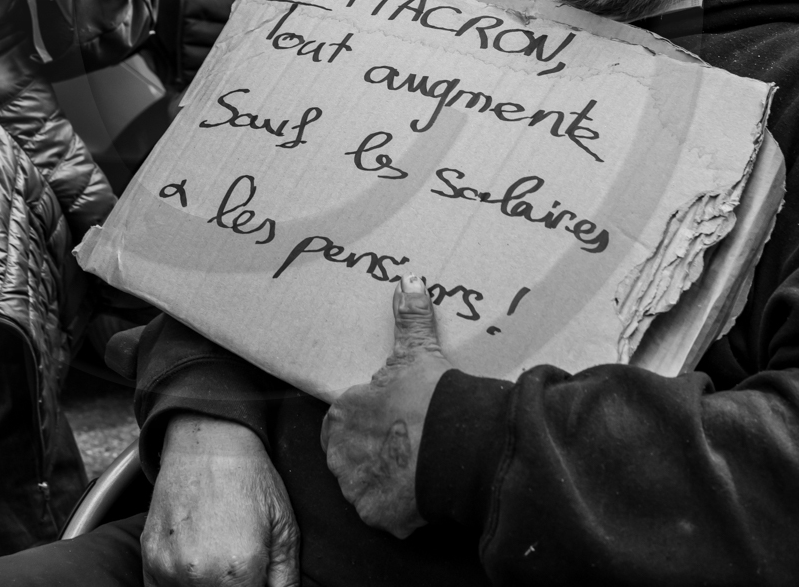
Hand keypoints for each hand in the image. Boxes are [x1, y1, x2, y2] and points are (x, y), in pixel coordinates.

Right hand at [142, 415, 299, 586]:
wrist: (208, 440)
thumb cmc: (251, 479)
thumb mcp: (285, 527)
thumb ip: (287, 582)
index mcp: (240, 572)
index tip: (257, 580)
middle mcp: (200, 576)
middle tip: (240, 571)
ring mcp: (169, 568)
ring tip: (219, 562)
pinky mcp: (149, 559)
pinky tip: (195, 565)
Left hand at [320, 275, 452, 537]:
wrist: (458, 446)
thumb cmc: (431, 396)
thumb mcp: (418, 351)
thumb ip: (409, 318)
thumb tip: (408, 280)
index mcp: (343, 414)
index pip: (343, 420)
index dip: (367, 421)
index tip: (391, 421)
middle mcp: (339, 454)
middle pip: (350, 455)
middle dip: (373, 452)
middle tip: (405, 446)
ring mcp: (357, 488)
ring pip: (364, 485)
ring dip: (383, 480)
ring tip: (414, 470)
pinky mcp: (378, 517)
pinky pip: (385, 514)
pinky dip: (401, 508)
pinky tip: (421, 495)